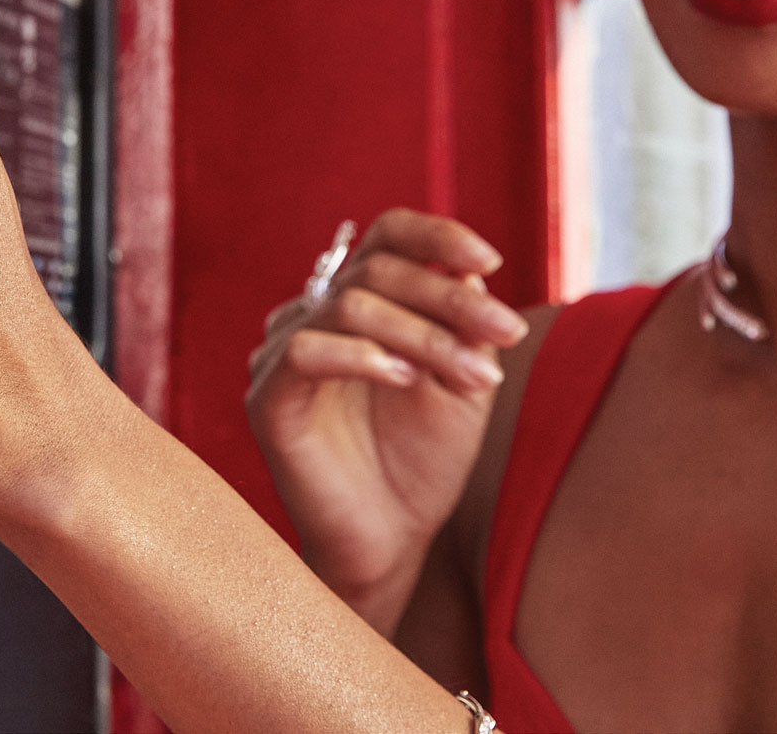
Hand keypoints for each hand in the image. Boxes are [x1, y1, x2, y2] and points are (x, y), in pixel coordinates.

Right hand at [246, 210, 524, 615]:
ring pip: (349, 306)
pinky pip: (305, 351)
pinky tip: (405, 379)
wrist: (391, 542)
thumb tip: (471, 272)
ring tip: (473, 377)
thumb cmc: (422, 463)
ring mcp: (283, 352)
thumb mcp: (462, 385)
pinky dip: (362, 356)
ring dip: (423, 335)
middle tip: (508, 332)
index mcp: (359, 302)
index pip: (386, 236)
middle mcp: (314, 314)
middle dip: (450, 298)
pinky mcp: (268, 398)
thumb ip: (465, 327)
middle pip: (377, 269)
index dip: (435, 234)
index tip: (491, 258)